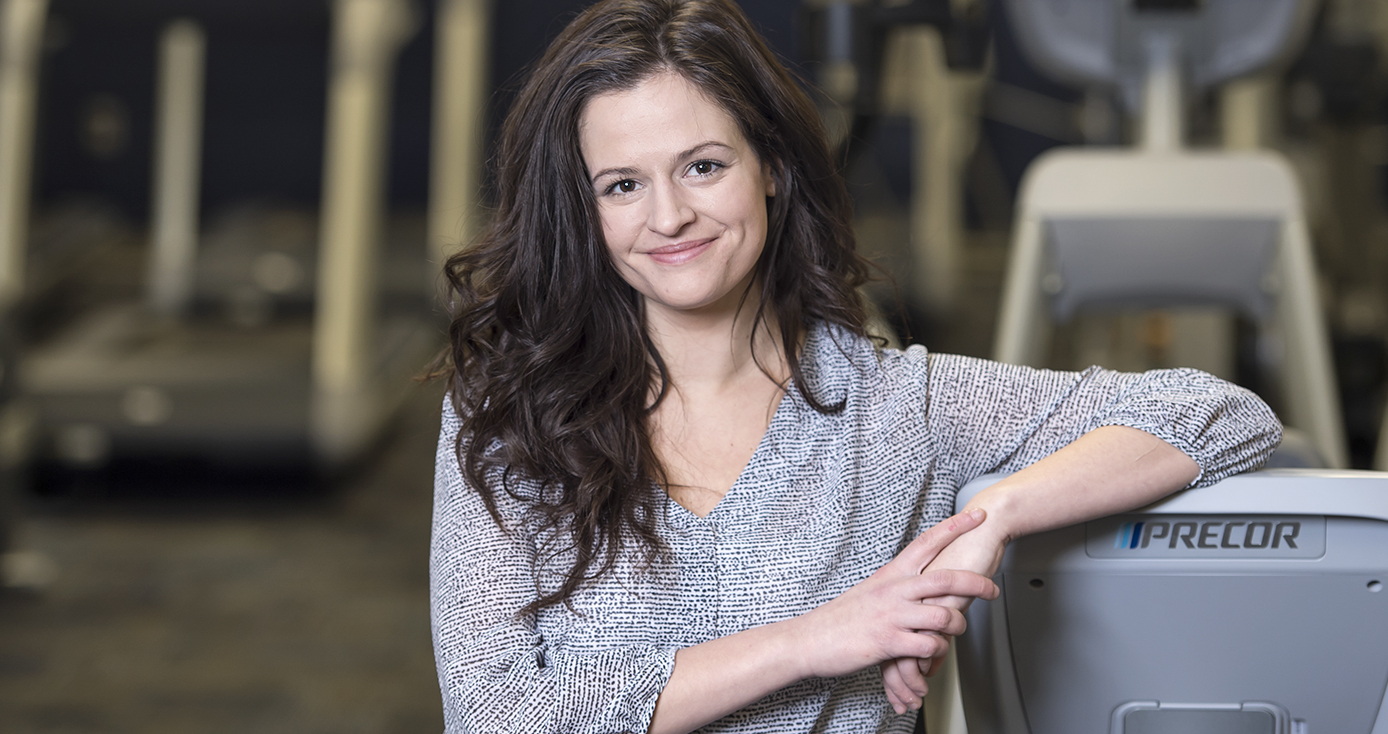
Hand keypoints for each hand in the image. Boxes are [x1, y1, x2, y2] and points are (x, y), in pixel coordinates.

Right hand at [791, 510, 998, 693]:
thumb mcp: (870, 592)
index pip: (927, 543)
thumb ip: (897, 587)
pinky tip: (932, 655)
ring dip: (957, 627)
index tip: (977, 515)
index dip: (955, 528)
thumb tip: (920, 585)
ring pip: (943, 615)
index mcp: (891, 574)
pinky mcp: (889, 642)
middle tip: (993, 589)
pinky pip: (928, 645)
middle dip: (976, 583)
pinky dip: (937, 652)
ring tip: (956, 632)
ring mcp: (892, 615)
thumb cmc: (841, 618)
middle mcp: (894, 590)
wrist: (810, 639)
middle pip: (946, 578)